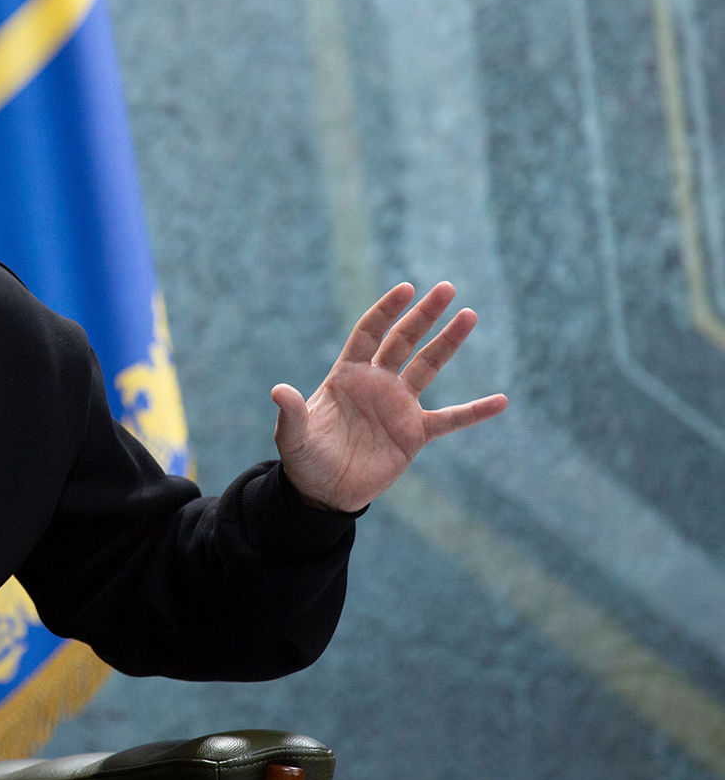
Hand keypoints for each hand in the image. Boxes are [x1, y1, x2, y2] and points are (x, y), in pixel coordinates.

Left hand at [271, 282, 507, 511]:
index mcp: (347, 375)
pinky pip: (450, 420)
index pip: (369, 333)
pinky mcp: (414, 434)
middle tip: (446, 288)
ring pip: (428, 367)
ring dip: (448, 343)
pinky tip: (501, 401)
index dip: (386, 311)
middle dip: (423, 315)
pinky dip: (474, 412)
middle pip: (403, 340)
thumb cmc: (305, 459)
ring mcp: (398, 406)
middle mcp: (377, 383)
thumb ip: (292, 413)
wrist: (324, 491)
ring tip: (469, 315)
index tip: (406, 289)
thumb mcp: (293, 436)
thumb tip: (279, 391)